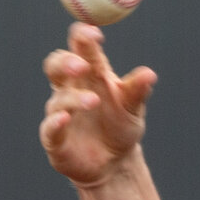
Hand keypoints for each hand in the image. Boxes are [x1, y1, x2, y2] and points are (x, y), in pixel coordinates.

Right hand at [40, 24, 156, 187]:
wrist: (114, 164)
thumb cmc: (121, 127)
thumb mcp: (133, 108)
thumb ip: (137, 91)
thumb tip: (150, 74)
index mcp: (89, 73)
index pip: (80, 46)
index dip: (83, 36)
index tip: (95, 35)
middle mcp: (70, 88)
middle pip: (56, 65)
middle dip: (66, 62)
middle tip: (81, 65)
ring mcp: (60, 112)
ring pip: (58, 99)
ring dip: (74, 98)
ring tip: (93, 101)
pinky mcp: (55, 139)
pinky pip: (49, 128)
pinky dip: (55, 122)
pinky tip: (64, 119)